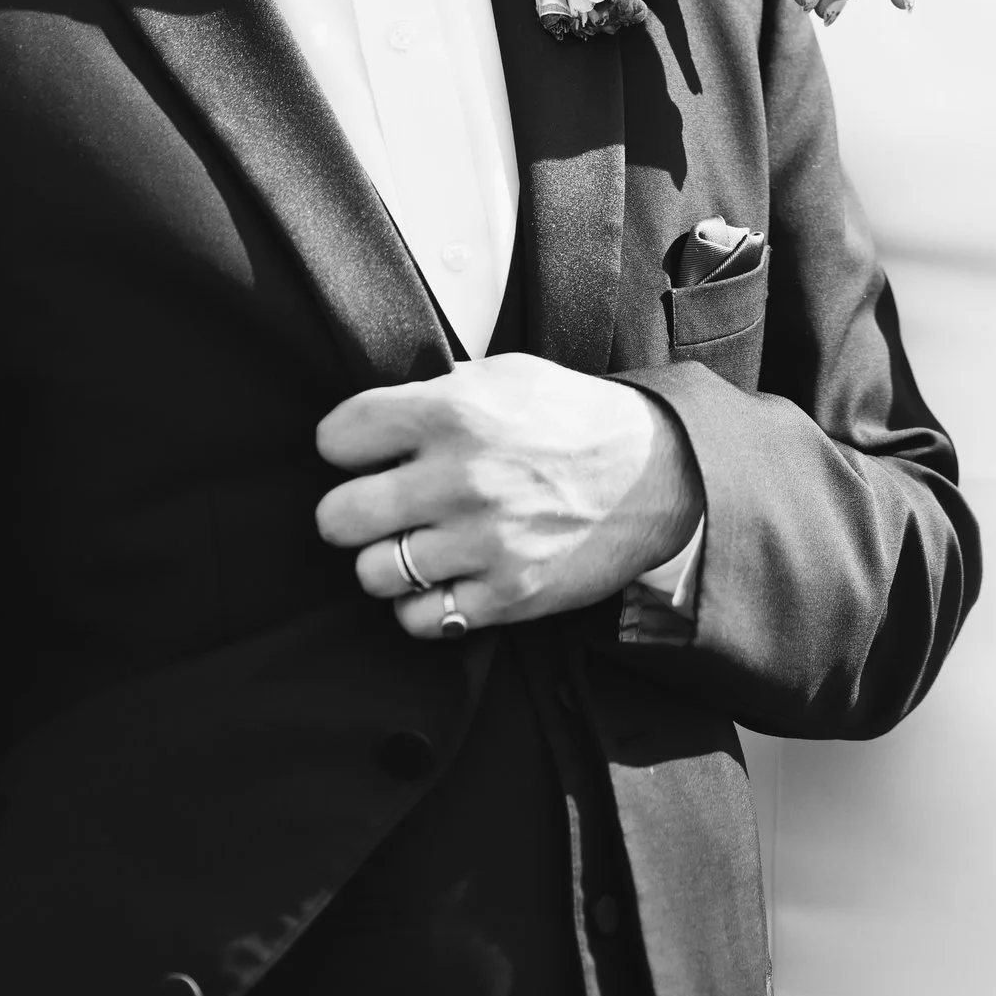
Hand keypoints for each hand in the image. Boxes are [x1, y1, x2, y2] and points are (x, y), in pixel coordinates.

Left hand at [315, 356, 701, 641]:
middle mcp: (460, 478)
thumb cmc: (574, 419)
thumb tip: (376, 420)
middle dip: (348, 512)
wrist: (658, 472)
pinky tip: (443, 579)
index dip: (346, 445)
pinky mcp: (507, 594)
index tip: (364, 452)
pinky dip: (422, 606)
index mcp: (454, 412)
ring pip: (372, 574)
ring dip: (386, 562)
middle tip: (375, 508)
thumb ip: (437, 391)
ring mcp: (483, 542)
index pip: (338, 437)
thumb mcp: (508, 375)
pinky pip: (419, 619)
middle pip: (338, 517)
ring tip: (414, 545)